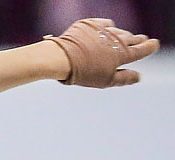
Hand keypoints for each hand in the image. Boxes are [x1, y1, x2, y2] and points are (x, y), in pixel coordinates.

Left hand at [44, 18, 159, 87]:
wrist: (61, 57)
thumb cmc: (83, 73)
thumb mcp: (105, 80)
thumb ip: (124, 78)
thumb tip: (139, 76)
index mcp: (123, 54)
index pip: (142, 49)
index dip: (149, 47)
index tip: (154, 44)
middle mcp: (117, 39)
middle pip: (132, 38)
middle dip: (138, 40)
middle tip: (142, 39)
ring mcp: (104, 31)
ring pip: (118, 32)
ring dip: (122, 35)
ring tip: (124, 38)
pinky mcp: (91, 24)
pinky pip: (104, 24)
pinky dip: (107, 27)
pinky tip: (106, 30)